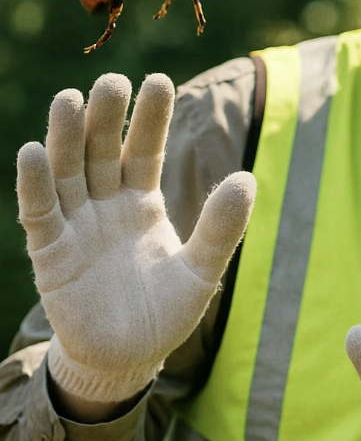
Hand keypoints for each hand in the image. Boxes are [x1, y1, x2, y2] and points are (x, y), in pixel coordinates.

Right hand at [16, 73, 255, 404]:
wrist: (126, 360)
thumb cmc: (166, 311)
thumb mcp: (200, 269)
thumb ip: (221, 228)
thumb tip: (247, 178)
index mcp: (144, 201)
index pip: (147, 148)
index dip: (151, 117)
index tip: (158, 80)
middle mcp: (108, 203)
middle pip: (104, 150)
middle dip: (107, 116)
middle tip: (112, 81)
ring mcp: (77, 225)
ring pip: (68, 171)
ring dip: (66, 137)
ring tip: (68, 99)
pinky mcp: (50, 254)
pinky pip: (40, 213)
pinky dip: (35, 184)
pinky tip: (34, 152)